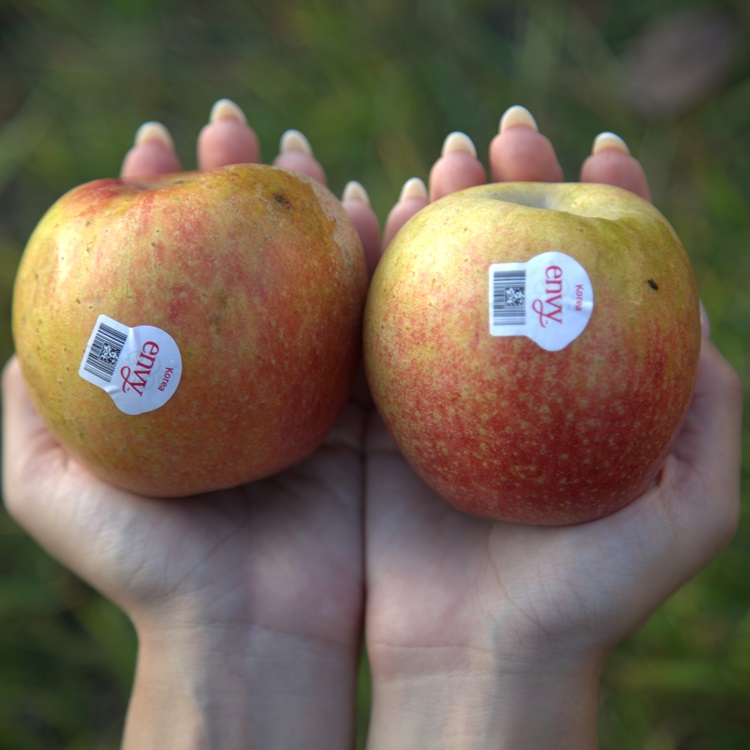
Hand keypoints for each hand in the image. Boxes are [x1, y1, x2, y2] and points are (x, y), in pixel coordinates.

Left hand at [2, 99, 380, 749]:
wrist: (253, 631)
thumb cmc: (152, 568)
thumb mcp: (51, 488)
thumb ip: (27, 410)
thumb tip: (17, 332)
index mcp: (183, 379)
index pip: (168, 264)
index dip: (154, 198)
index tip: (152, 144)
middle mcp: (246, 373)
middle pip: (244, 257)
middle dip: (239, 184)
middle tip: (234, 128)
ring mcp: (309, 388)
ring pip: (317, 278)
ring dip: (315, 211)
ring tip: (305, 157)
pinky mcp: (368, 411)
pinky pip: (377, 325)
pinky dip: (381, 264)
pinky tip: (380, 207)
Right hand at [363, 107, 743, 749]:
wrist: (480, 658)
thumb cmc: (587, 596)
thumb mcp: (690, 510)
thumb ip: (710, 414)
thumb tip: (698, 310)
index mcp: (585, 390)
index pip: (604, 274)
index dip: (611, 202)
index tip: (604, 147)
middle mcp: (512, 381)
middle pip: (517, 260)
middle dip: (515, 186)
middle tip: (504, 133)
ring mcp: (440, 391)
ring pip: (440, 280)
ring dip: (442, 214)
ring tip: (442, 163)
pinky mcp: (378, 414)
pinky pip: (371, 326)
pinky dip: (370, 268)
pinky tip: (369, 214)